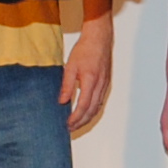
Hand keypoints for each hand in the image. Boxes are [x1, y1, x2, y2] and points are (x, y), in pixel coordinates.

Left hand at [60, 20, 113, 136]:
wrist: (99, 39)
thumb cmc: (85, 49)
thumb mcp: (70, 66)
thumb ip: (66, 85)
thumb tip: (62, 101)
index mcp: (90, 81)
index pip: (83, 106)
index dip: (76, 117)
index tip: (68, 124)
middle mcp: (100, 85)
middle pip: (92, 110)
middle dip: (81, 122)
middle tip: (71, 128)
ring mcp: (104, 85)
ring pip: (97, 107)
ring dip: (87, 118)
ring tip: (77, 123)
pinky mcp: (106, 83)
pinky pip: (100, 101)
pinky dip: (93, 110)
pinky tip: (86, 112)